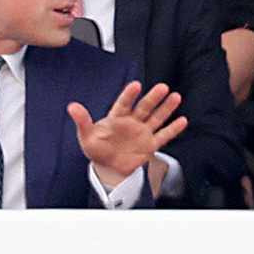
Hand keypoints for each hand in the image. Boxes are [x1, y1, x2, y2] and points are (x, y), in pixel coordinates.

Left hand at [69, 81, 187, 187]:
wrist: (108, 167)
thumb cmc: (97, 149)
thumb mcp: (87, 135)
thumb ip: (82, 121)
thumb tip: (72, 106)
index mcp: (116, 118)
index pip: (123, 104)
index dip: (129, 95)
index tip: (135, 85)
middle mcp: (132, 122)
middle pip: (144, 108)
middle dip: (152, 98)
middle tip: (162, 87)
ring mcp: (142, 132)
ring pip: (156, 118)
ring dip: (166, 108)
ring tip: (175, 97)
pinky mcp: (150, 144)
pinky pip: (163, 136)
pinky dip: (172, 129)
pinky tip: (182, 120)